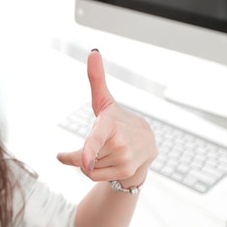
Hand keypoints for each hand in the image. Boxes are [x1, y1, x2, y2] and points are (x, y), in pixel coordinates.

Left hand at [57, 50, 157, 187]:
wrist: (145, 144)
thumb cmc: (117, 120)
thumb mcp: (104, 101)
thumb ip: (96, 79)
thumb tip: (93, 51)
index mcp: (109, 123)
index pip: (96, 138)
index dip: (88, 150)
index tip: (83, 160)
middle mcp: (119, 142)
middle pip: (82, 157)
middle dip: (81, 153)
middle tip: (98, 143)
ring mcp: (125, 158)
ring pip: (87, 167)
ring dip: (89, 162)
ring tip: (106, 151)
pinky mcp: (128, 171)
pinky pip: (94, 176)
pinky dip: (94, 171)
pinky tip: (107, 162)